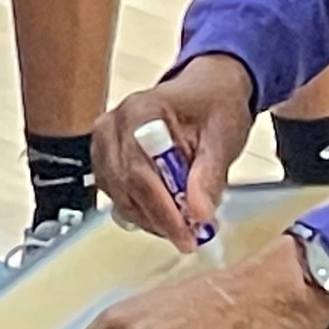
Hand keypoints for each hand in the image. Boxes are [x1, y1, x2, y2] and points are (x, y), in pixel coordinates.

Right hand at [93, 55, 253, 247]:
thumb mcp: (223, 135)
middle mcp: (113, 126)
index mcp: (140, 111)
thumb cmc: (214, 105)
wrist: (205, 90)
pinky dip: (143, 211)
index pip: (139, 170)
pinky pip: (117, 196)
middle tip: (191, 237)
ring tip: (185, 225)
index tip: (187, 232)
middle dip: (159, 218)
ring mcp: (104, 143)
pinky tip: (167, 213)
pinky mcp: (106, 160)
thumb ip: (209, 174)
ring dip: (151, 218)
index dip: (162, 208)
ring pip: (119, 196)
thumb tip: (199, 213)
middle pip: (125, 186)